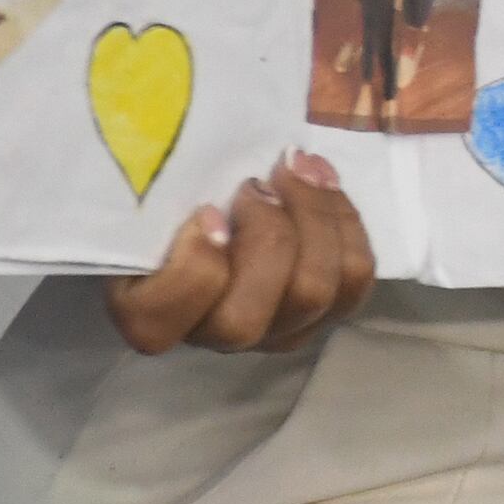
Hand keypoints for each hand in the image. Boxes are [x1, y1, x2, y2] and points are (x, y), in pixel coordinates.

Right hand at [106, 152, 374, 353]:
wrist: (228, 182)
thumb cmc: (177, 187)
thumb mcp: (150, 188)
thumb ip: (153, 197)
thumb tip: (196, 190)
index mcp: (149, 312)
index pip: (154, 327)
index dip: (191, 269)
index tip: (206, 210)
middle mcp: (211, 335)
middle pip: (244, 320)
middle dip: (264, 235)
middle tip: (256, 183)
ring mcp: (274, 330)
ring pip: (310, 296)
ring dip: (312, 220)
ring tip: (297, 168)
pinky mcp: (326, 310)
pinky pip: (353, 278)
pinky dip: (345, 222)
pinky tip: (323, 178)